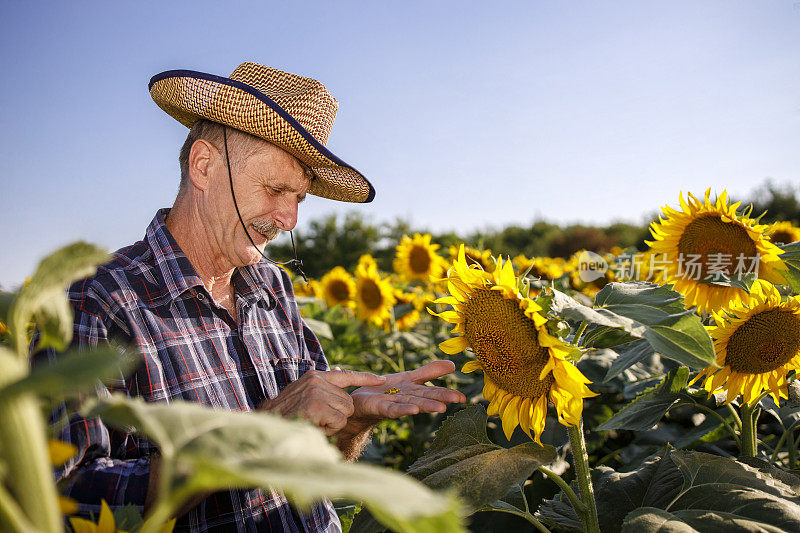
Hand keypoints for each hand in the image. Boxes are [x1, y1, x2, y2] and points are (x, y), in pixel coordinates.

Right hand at [260, 369, 384, 435]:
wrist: (267, 425)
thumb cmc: (287, 414)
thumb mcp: (305, 394)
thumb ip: (324, 385)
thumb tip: (340, 370)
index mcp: (315, 376)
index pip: (346, 375)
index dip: (365, 378)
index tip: (381, 380)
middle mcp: (317, 380)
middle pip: (348, 401)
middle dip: (337, 415)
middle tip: (316, 418)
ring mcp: (316, 392)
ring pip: (345, 412)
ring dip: (332, 423)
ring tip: (313, 421)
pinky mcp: (316, 406)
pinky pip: (338, 422)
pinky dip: (329, 429)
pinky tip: (313, 426)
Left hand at [345, 360, 465, 430]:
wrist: (361, 401)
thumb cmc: (387, 391)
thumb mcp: (409, 378)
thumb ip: (429, 372)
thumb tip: (453, 364)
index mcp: (415, 391)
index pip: (433, 391)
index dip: (448, 393)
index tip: (463, 397)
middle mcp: (407, 399)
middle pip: (426, 398)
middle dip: (441, 398)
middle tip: (459, 399)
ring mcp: (394, 404)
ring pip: (413, 404)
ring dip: (426, 406)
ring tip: (441, 408)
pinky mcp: (380, 407)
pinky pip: (393, 409)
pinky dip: (403, 410)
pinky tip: (414, 410)